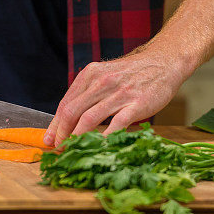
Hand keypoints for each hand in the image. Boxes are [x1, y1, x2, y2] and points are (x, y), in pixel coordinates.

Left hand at [43, 51, 187, 146]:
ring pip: (88, 119)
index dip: (54, 125)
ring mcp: (119, 93)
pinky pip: (115, 124)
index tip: (49, 140)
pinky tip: (99, 148)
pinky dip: (104, 138)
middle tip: (58, 149)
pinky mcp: (136, 104)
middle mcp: (101, 81)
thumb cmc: (133, 74)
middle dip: (62, 134)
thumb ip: (88, 94)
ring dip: (77, 138)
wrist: (164, 62)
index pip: (65, 103)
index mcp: (90, 74)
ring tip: (73, 151)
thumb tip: (67, 119)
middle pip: (72, 112)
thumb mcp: (105, 75)